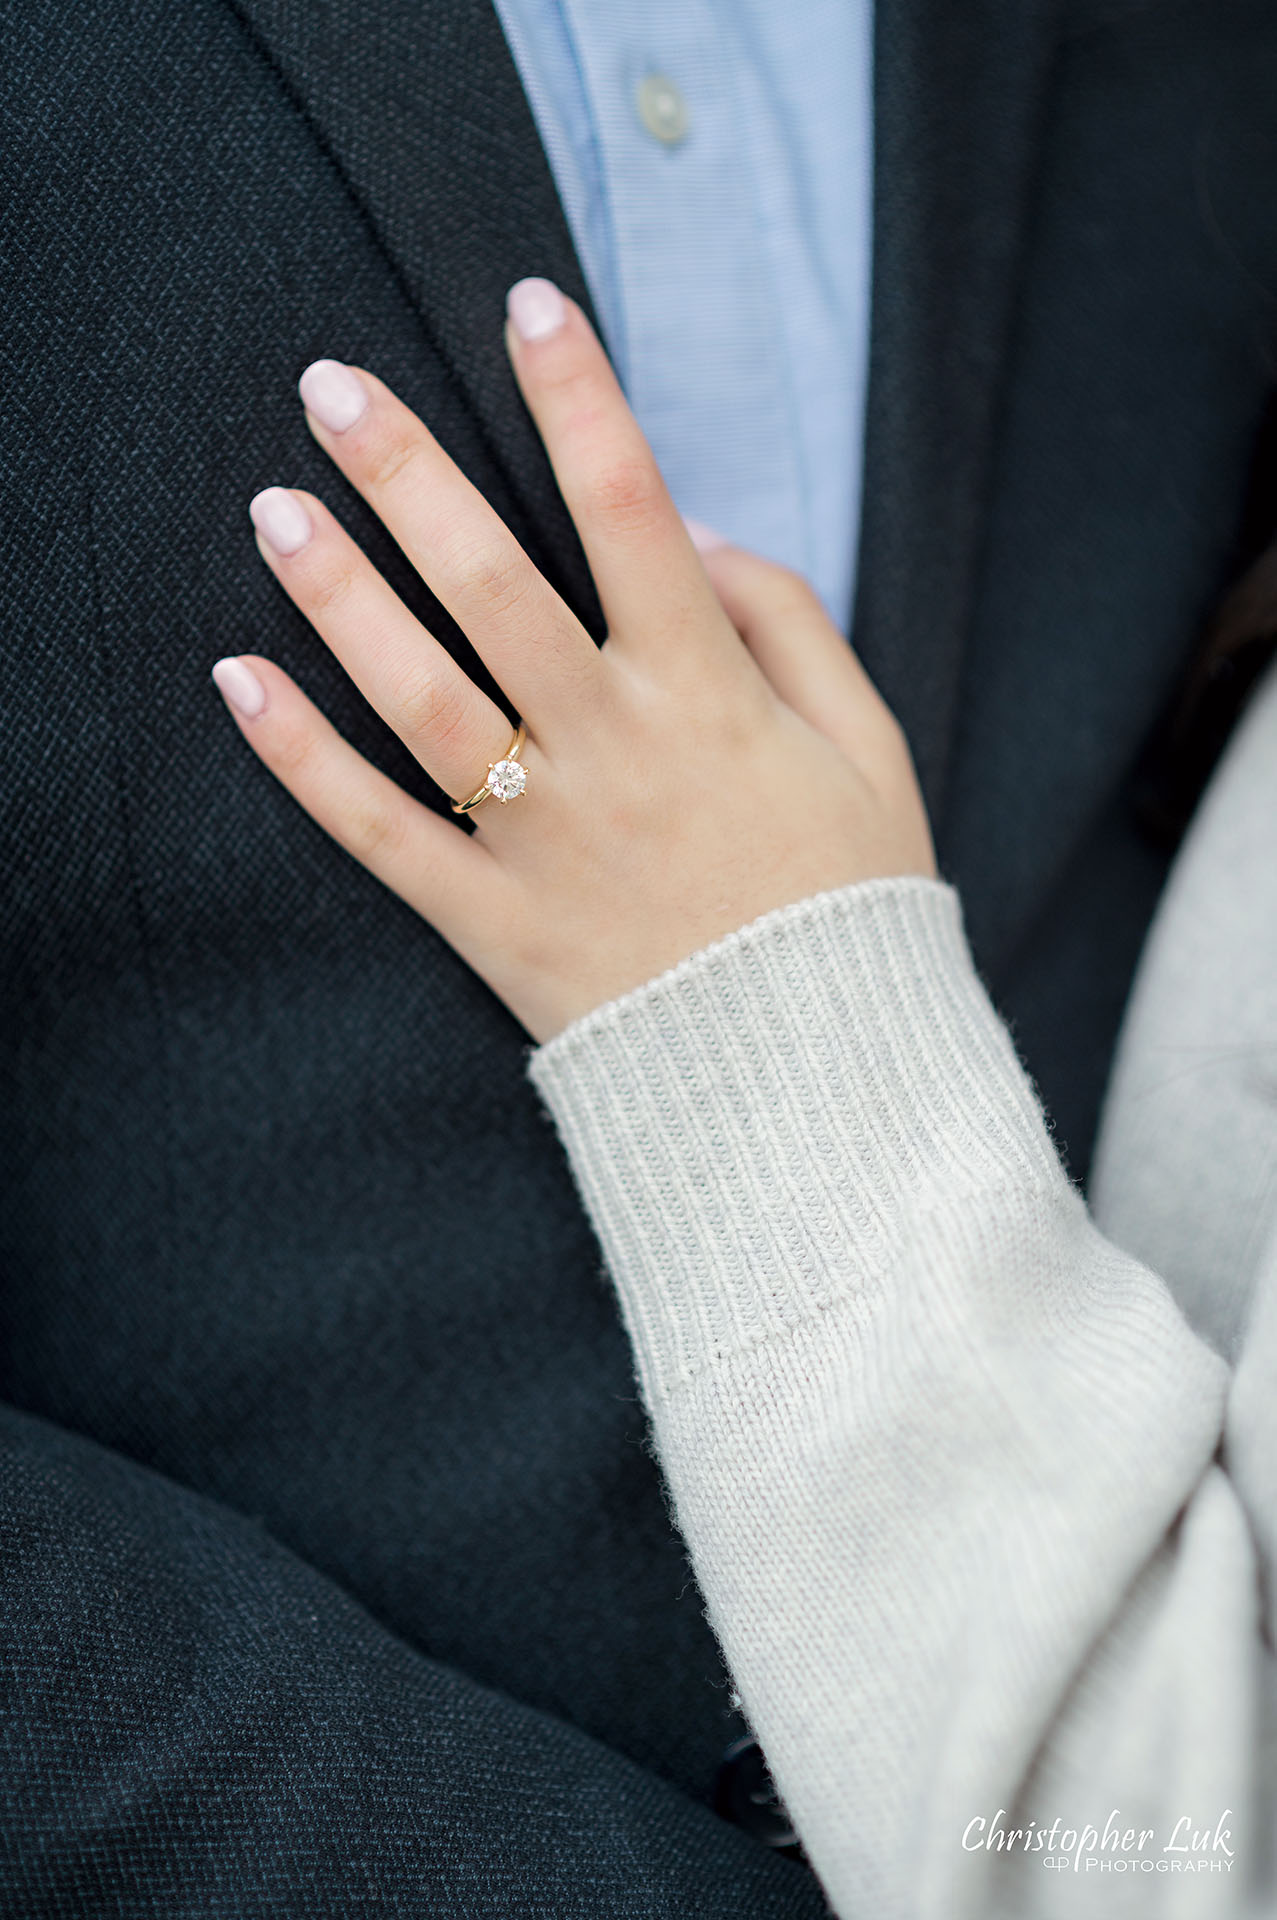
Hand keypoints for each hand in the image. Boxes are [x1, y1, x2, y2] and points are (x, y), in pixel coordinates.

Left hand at [212, 278, 936, 1044]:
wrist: (816, 1082)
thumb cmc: (847, 901)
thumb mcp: (870, 749)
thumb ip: (790, 626)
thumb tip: (699, 535)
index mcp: (709, 698)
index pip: (633, 513)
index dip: (581, 397)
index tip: (528, 302)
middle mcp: (614, 752)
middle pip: (492, 586)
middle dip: (409, 474)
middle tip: (331, 386)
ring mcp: (543, 840)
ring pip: (419, 696)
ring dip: (337, 596)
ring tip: (272, 508)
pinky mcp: (491, 922)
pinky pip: (380, 833)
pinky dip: (303, 761)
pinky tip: (238, 679)